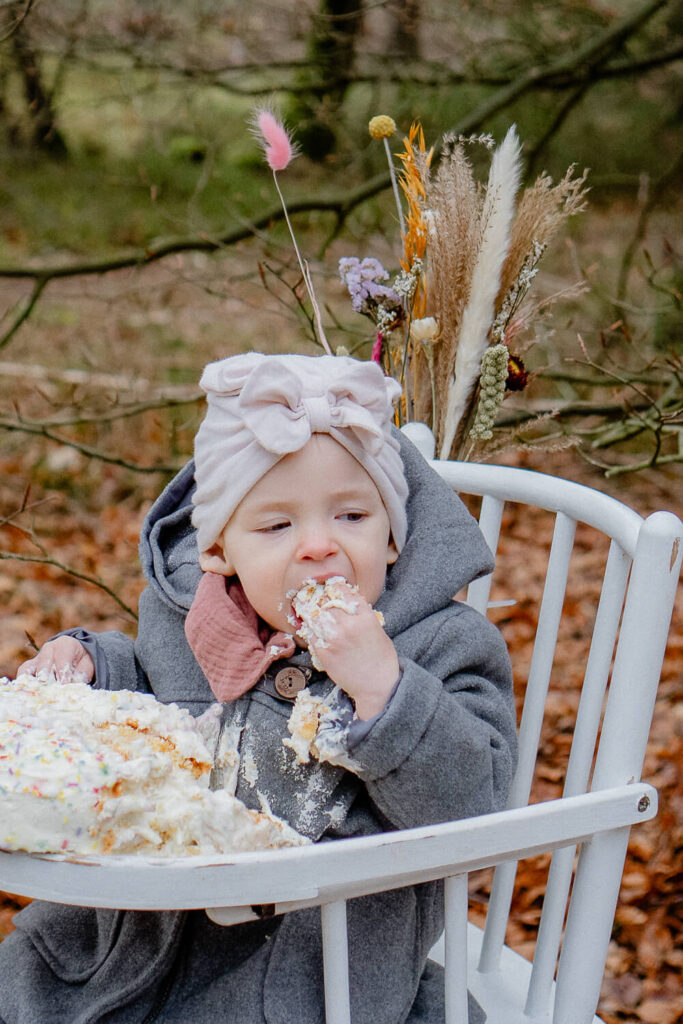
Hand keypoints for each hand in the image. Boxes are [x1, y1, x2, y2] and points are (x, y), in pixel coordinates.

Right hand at [19, 637, 94, 684]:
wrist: (75, 654)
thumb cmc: (81, 660)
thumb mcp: (87, 664)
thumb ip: (83, 672)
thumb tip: (75, 682)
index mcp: (65, 645)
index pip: (63, 657)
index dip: (63, 670)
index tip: (64, 683)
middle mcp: (49, 649)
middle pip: (44, 660)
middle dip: (44, 672)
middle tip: (45, 683)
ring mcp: (37, 658)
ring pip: (30, 666)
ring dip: (30, 678)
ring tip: (32, 690)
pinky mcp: (30, 668)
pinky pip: (23, 673)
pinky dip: (23, 682)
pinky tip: (25, 693)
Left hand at [308, 586, 398, 719]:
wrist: (378, 685)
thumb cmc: (381, 658)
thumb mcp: (377, 629)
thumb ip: (361, 615)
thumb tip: (346, 604)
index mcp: (364, 616)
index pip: (343, 591)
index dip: (334, 588)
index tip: (331, 589)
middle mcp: (348, 624)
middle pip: (326, 602)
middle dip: (321, 600)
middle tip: (317, 599)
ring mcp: (333, 638)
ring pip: (315, 616)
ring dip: (313, 614)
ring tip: (311, 613)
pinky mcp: (323, 652)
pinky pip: (310, 635)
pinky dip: (311, 631)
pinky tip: (314, 631)